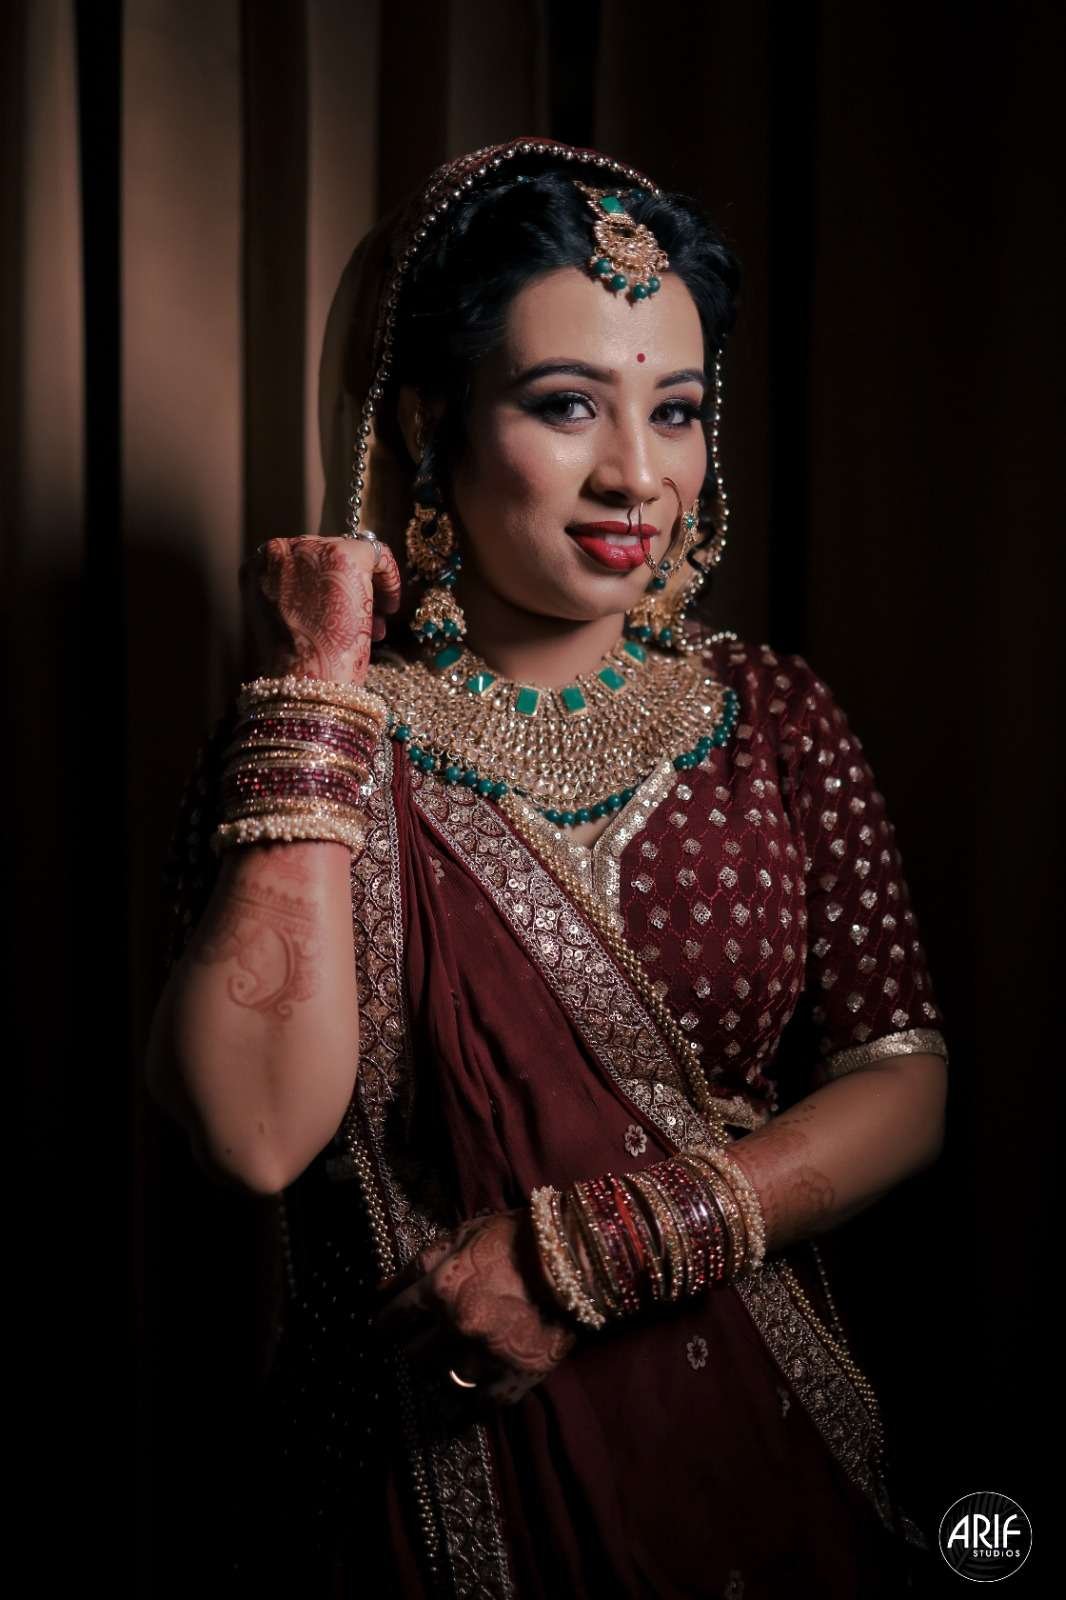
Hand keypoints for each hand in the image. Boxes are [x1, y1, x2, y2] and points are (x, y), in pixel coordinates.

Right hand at [239, 534, 401, 685]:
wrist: (305, 677)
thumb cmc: (295, 664)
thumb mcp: (283, 622)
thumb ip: (296, 597)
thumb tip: (328, 590)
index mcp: (257, 567)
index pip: (298, 562)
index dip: (322, 585)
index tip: (340, 608)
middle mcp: (278, 551)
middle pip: (324, 555)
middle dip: (347, 588)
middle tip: (366, 619)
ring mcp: (310, 549)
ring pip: (349, 554)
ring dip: (368, 588)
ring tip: (378, 624)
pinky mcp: (343, 554)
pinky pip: (375, 552)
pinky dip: (389, 577)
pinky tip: (390, 606)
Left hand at [372, 1209, 576, 1404]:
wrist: (574, 1257)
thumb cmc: (515, 1237)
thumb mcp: (462, 1236)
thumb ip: (421, 1263)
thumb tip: (381, 1289)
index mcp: (440, 1287)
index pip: (393, 1317)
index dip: (385, 1323)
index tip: (383, 1327)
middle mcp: (456, 1325)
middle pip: (413, 1355)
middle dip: (413, 1348)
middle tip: (420, 1344)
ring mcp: (485, 1355)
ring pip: (444, 1380)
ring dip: (444, 1372)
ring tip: (451, 1363)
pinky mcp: (513, 1377)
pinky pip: (480, 1406)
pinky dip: (472, 1404)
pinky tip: (469, 1399)